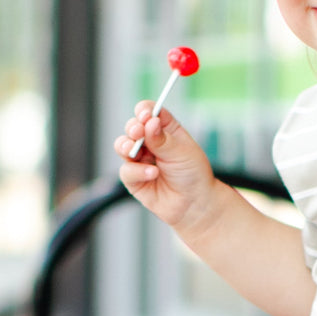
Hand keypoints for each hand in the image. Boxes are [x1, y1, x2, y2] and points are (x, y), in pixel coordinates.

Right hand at [113, 103, 216, 231]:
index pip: (149, 112)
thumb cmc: (193, 175)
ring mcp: (140, 160)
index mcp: (165, 130)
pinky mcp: (134, 179)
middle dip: (133, 127)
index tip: (146, 115)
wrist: (195, 204)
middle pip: (132, 126)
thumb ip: (162, 138)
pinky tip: (152, 173)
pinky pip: (126, 170)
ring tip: (135, 150)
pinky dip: (137, 171)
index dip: (144, 111)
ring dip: (126, 146)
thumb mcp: (182, 152)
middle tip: (139, 132)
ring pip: (122, 145)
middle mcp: (150, 142)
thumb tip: (149, 122)